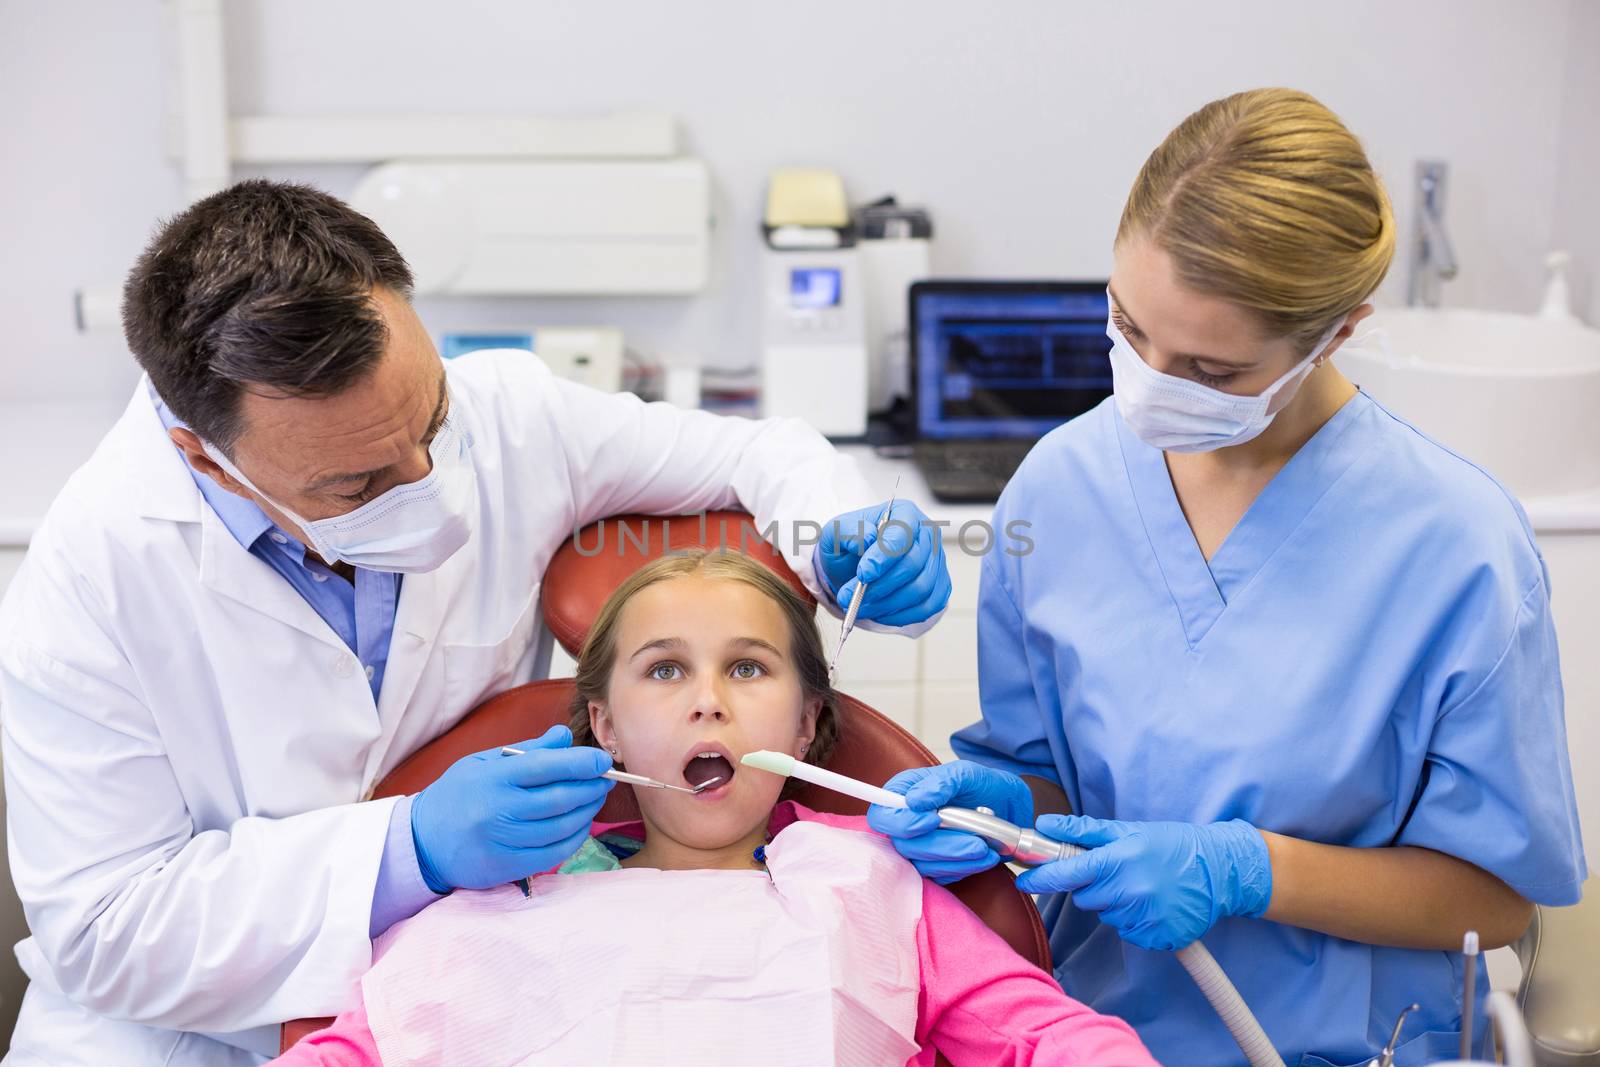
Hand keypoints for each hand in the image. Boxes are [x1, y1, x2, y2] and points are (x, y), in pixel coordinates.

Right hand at [411, 725, 613, 891]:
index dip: (581, 762)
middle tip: (605, 779)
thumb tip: (564, 735)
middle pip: (559, 798)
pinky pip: (553, 854)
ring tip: (594, 799)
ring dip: (586, 812)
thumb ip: (527, 751)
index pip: (547, 766)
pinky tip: (579, 826)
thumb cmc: (456, 796)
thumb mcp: (483, 763)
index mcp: (493, 778)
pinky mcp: (506, 867)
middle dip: (590, 787)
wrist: (421, 841)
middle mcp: (498, 810)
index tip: (603, 760)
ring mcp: (502, 841)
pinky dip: (573, 839)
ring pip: (560, 827)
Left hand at [819, 499, 950, 626]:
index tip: (863, 574)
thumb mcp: (837, 532)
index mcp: (905, 514)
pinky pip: (927, 607)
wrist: (853, 566)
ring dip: (887, 603)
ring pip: (920, 589)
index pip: (902, 534)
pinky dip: (901, 615)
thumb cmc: (849, 546)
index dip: (884, 556)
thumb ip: (847, 531)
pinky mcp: (939, 587)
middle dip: (880, 586)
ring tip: (860, 606)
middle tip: (852, 597)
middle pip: (913, 564)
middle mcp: (928, 535)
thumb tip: (866, 538)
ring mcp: (936, 562)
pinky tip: (879, 613)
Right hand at [866, 761, 1032, 883]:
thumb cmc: (983, 786)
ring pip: (923, 865)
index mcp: (904, 793)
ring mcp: (919, 846)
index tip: (933, 820)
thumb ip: (941, 782)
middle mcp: (906, 822)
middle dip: (942, 846)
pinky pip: (941, 876)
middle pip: (903, 845)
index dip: (902, 823)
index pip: (882, 816)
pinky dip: (964, 868)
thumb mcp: (966, 773)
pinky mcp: (935, 865)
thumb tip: (914, 801)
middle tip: (977, 841)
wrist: (1009, 808)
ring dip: (958, 860)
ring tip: (987, 848)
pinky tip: (984, 857)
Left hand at [1015, 814, 1272, 950]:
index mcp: (1120, 860)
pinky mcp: (1158, 937)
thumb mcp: (1127, 830)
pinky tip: (1152, 903)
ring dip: (1115, 903)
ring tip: (1142, 885)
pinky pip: (1128, 932)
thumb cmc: (1171, 845)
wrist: (1221, 871)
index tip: (1024, 881)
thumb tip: (1043, 825)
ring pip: (1106, 916)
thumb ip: (1082, 831)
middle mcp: (1131, 891)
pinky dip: (1134, 920)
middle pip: (1085, 898)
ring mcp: (1145, 918)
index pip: (1067, 873)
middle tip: (1118, 871)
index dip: (1041, 879)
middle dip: (1094, 886)